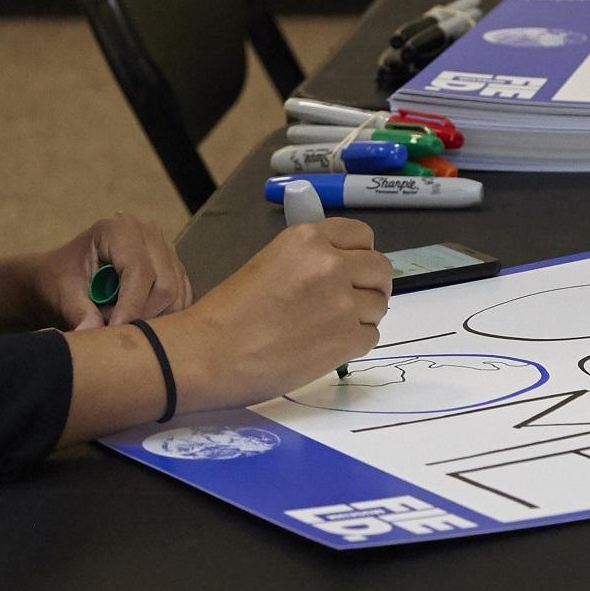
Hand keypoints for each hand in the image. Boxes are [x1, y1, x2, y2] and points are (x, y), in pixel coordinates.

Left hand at [30, 213, 194, 330]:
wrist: (64, 276)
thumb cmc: (60, 280)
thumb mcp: (63, 295)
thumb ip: (79, 313)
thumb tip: (91, 334)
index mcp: (119, 230)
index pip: (139, 271)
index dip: (131, 307)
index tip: (115, 333)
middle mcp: (149, 233)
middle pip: (164, 285)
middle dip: (141, 316)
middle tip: (112, 330)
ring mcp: (166, 249)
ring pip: (177, 296)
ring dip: (152, 319)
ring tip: (119, 321)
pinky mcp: (175, 267)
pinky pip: (182, 300)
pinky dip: (163, 318)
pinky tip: (137, 320)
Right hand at [174, 218, 392, 409]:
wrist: (210, 354)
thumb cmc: (230, 313)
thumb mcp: (273, 262)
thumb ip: (312, 258)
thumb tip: (346, 267)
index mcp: (308, 239)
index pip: (362, 235)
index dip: (361, 254)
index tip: (356, 268)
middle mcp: (330, 264)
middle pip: (380, 268)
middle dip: (371, 284)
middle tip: (354, 300)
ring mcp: (342, 303)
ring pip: (379, 305)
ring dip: (363, 316)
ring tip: (331, 327)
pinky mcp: (346, 339)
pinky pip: (371, 336)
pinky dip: (355, 342)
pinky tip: (327, 345)